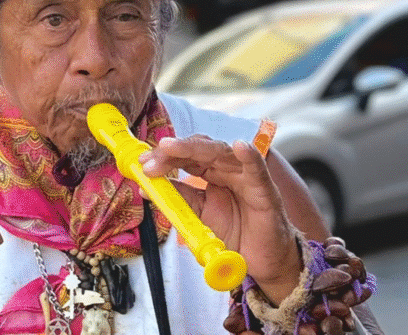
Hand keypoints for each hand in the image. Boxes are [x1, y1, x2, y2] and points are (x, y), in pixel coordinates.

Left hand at [139, 136, 301, 304]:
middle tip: (152, 157)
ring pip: (221, 153)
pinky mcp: (265, 190)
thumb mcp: (198, 216)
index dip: (164, 158)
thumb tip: (146, 187)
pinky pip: (257, 170)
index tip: (143, 163)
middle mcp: (227, 169)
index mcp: (210, 173)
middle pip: (199, 151)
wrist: (260, 262)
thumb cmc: (234, 234)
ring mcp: (246, 177)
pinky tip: (239, 146)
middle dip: (173, 152)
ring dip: (195, 148)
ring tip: (172, 147)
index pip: (186, 157)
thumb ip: (178, 199)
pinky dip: (250, 157)